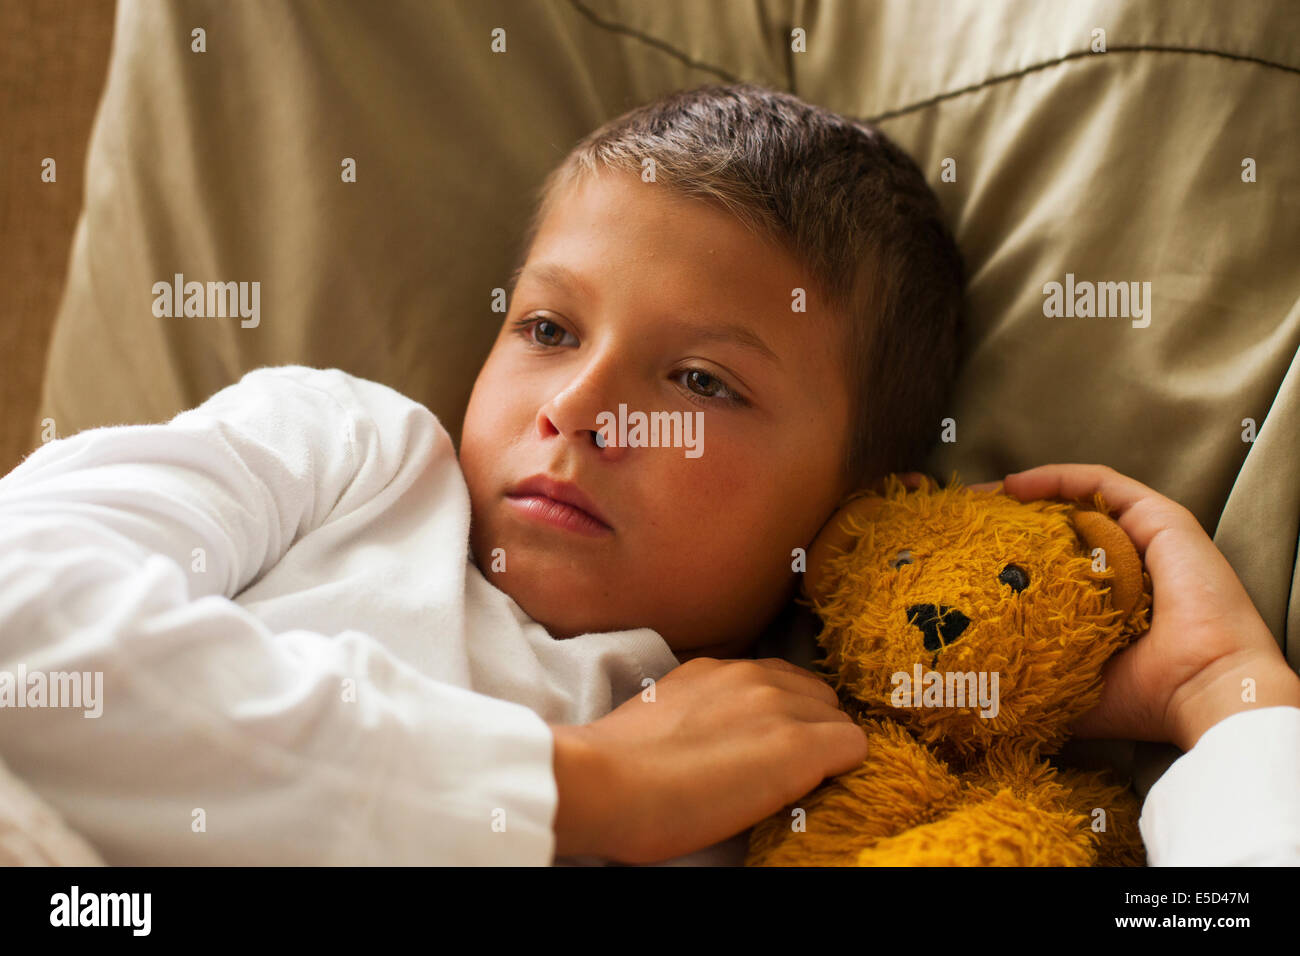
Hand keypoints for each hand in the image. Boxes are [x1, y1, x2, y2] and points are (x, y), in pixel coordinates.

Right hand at [550, 657, 868, 862]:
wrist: (605, 783)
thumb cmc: (615, 768)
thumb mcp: (661, 717)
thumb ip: (698, 711)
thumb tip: (715, 738)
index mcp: (717, 669)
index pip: (780, 682)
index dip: (782, 720)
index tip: (764, 753)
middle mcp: (753, 675)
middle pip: (817, 698)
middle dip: (809, 731)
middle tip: (779, 774)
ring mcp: (778, 706)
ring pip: (838, 720)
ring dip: (823, 751)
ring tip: (789, 788)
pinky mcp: (798, 745)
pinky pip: (854, 747)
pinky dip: (841, 770)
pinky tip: (808, 793)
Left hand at [950, 464, 1299, 751]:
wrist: (1202, 690)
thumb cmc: (1142, 698)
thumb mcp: (1068, 693)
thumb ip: (1030, 685)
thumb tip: (975, 695)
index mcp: (1106, 602)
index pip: (1050, 564)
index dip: (1006, 553)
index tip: (959, 554)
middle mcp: (1125, 565)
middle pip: (1059, 527)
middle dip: (1007, 519)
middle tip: (961, 519)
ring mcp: (1143, 538)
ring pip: (1077, 500)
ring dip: (1026, 493)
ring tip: (979, 497)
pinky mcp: (1160, 518)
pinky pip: (1101, 484)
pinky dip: (1057, 477)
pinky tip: (1015, 484)